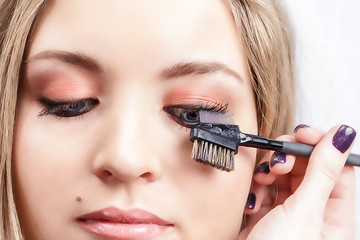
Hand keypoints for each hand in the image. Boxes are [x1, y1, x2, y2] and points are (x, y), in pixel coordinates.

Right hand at [238, 125, 355, 239]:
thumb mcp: (304, 212)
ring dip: (268, 172)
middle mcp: (313, 213)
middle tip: (277, 161)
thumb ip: (322, 172)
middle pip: (307, 168)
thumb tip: (343, 135)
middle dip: (288, 158)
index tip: (300, 133)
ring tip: (261, 180)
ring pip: (282, 176)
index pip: (337, 167)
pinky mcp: (266, 217)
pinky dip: (256, 190)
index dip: (320, 145)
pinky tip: (252, 204)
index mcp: (334, 215)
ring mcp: (288, 214)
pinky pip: (263, 191)